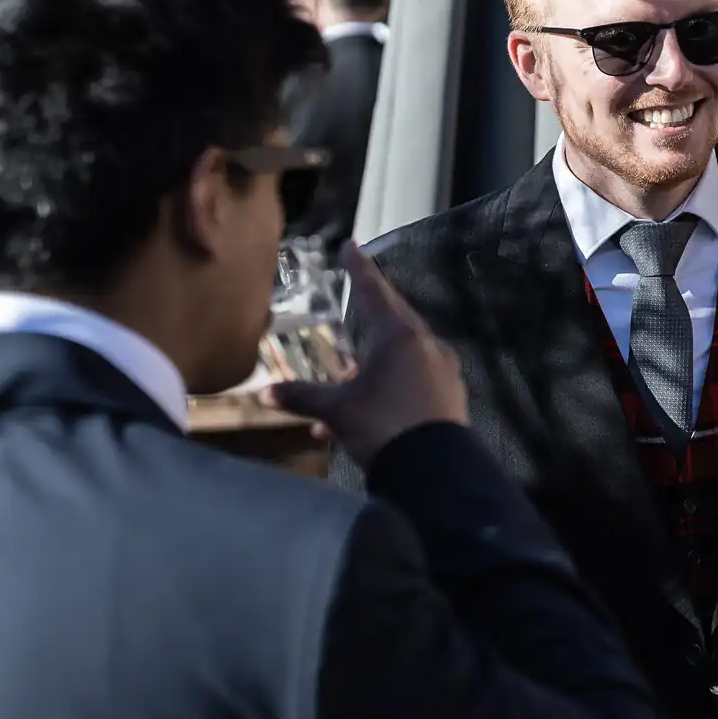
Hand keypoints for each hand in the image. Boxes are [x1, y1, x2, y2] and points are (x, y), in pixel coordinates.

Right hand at [270, 243, 466, 466]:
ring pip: (403, 356)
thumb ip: (303, 397)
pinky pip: (416, 380)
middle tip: (356, 301)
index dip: (358, 269)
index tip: (351, 245)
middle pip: (392, 320)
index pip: (373, 292)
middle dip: (368, 317)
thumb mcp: (338, 411)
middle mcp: (426, 345)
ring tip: (349, 379)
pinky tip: (370, 410)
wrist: (436, 473)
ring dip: (375, 363)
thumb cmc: (383, 427)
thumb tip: (266, 393)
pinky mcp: (451, 396)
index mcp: (399, 336)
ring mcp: (443, 370)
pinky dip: (392, 385)